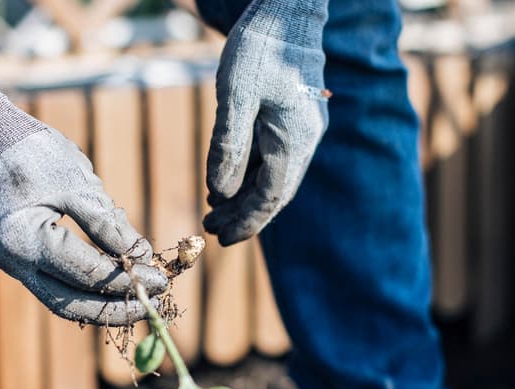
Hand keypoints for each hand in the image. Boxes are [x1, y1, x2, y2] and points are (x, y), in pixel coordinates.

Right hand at [0, 61, 166, 325]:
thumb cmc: (30, 150)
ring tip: (139, 303)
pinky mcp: (17, 262)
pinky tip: (114, 290)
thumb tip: (144, 259)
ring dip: (101, 307)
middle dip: (115, 309)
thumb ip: (110, 226)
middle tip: (153, 306)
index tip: (162, 281)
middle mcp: (11, 261)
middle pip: (71, 304)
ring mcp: (10, 265)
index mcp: (24, 237)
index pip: (88, 273)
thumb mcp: (78, 182)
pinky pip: (55, 287)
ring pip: (62, 302)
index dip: (129, 281)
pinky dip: (85, 291)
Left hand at [204, 0, 328, 245]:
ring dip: (244, 198)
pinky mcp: (294, 122)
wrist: (290, 7)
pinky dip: (249, 176)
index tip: (220, 238)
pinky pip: (273, 160)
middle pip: (273, 194)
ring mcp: (302, 132)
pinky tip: (227, 183)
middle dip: (242, 215)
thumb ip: (228, 146)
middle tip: (210, 229)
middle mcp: (304, 142)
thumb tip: (219, 192)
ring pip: (273, 179)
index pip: (269, 197)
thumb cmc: (262, 45)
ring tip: (213, 211)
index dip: (245, 221)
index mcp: (294, 141)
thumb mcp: (236, 95)